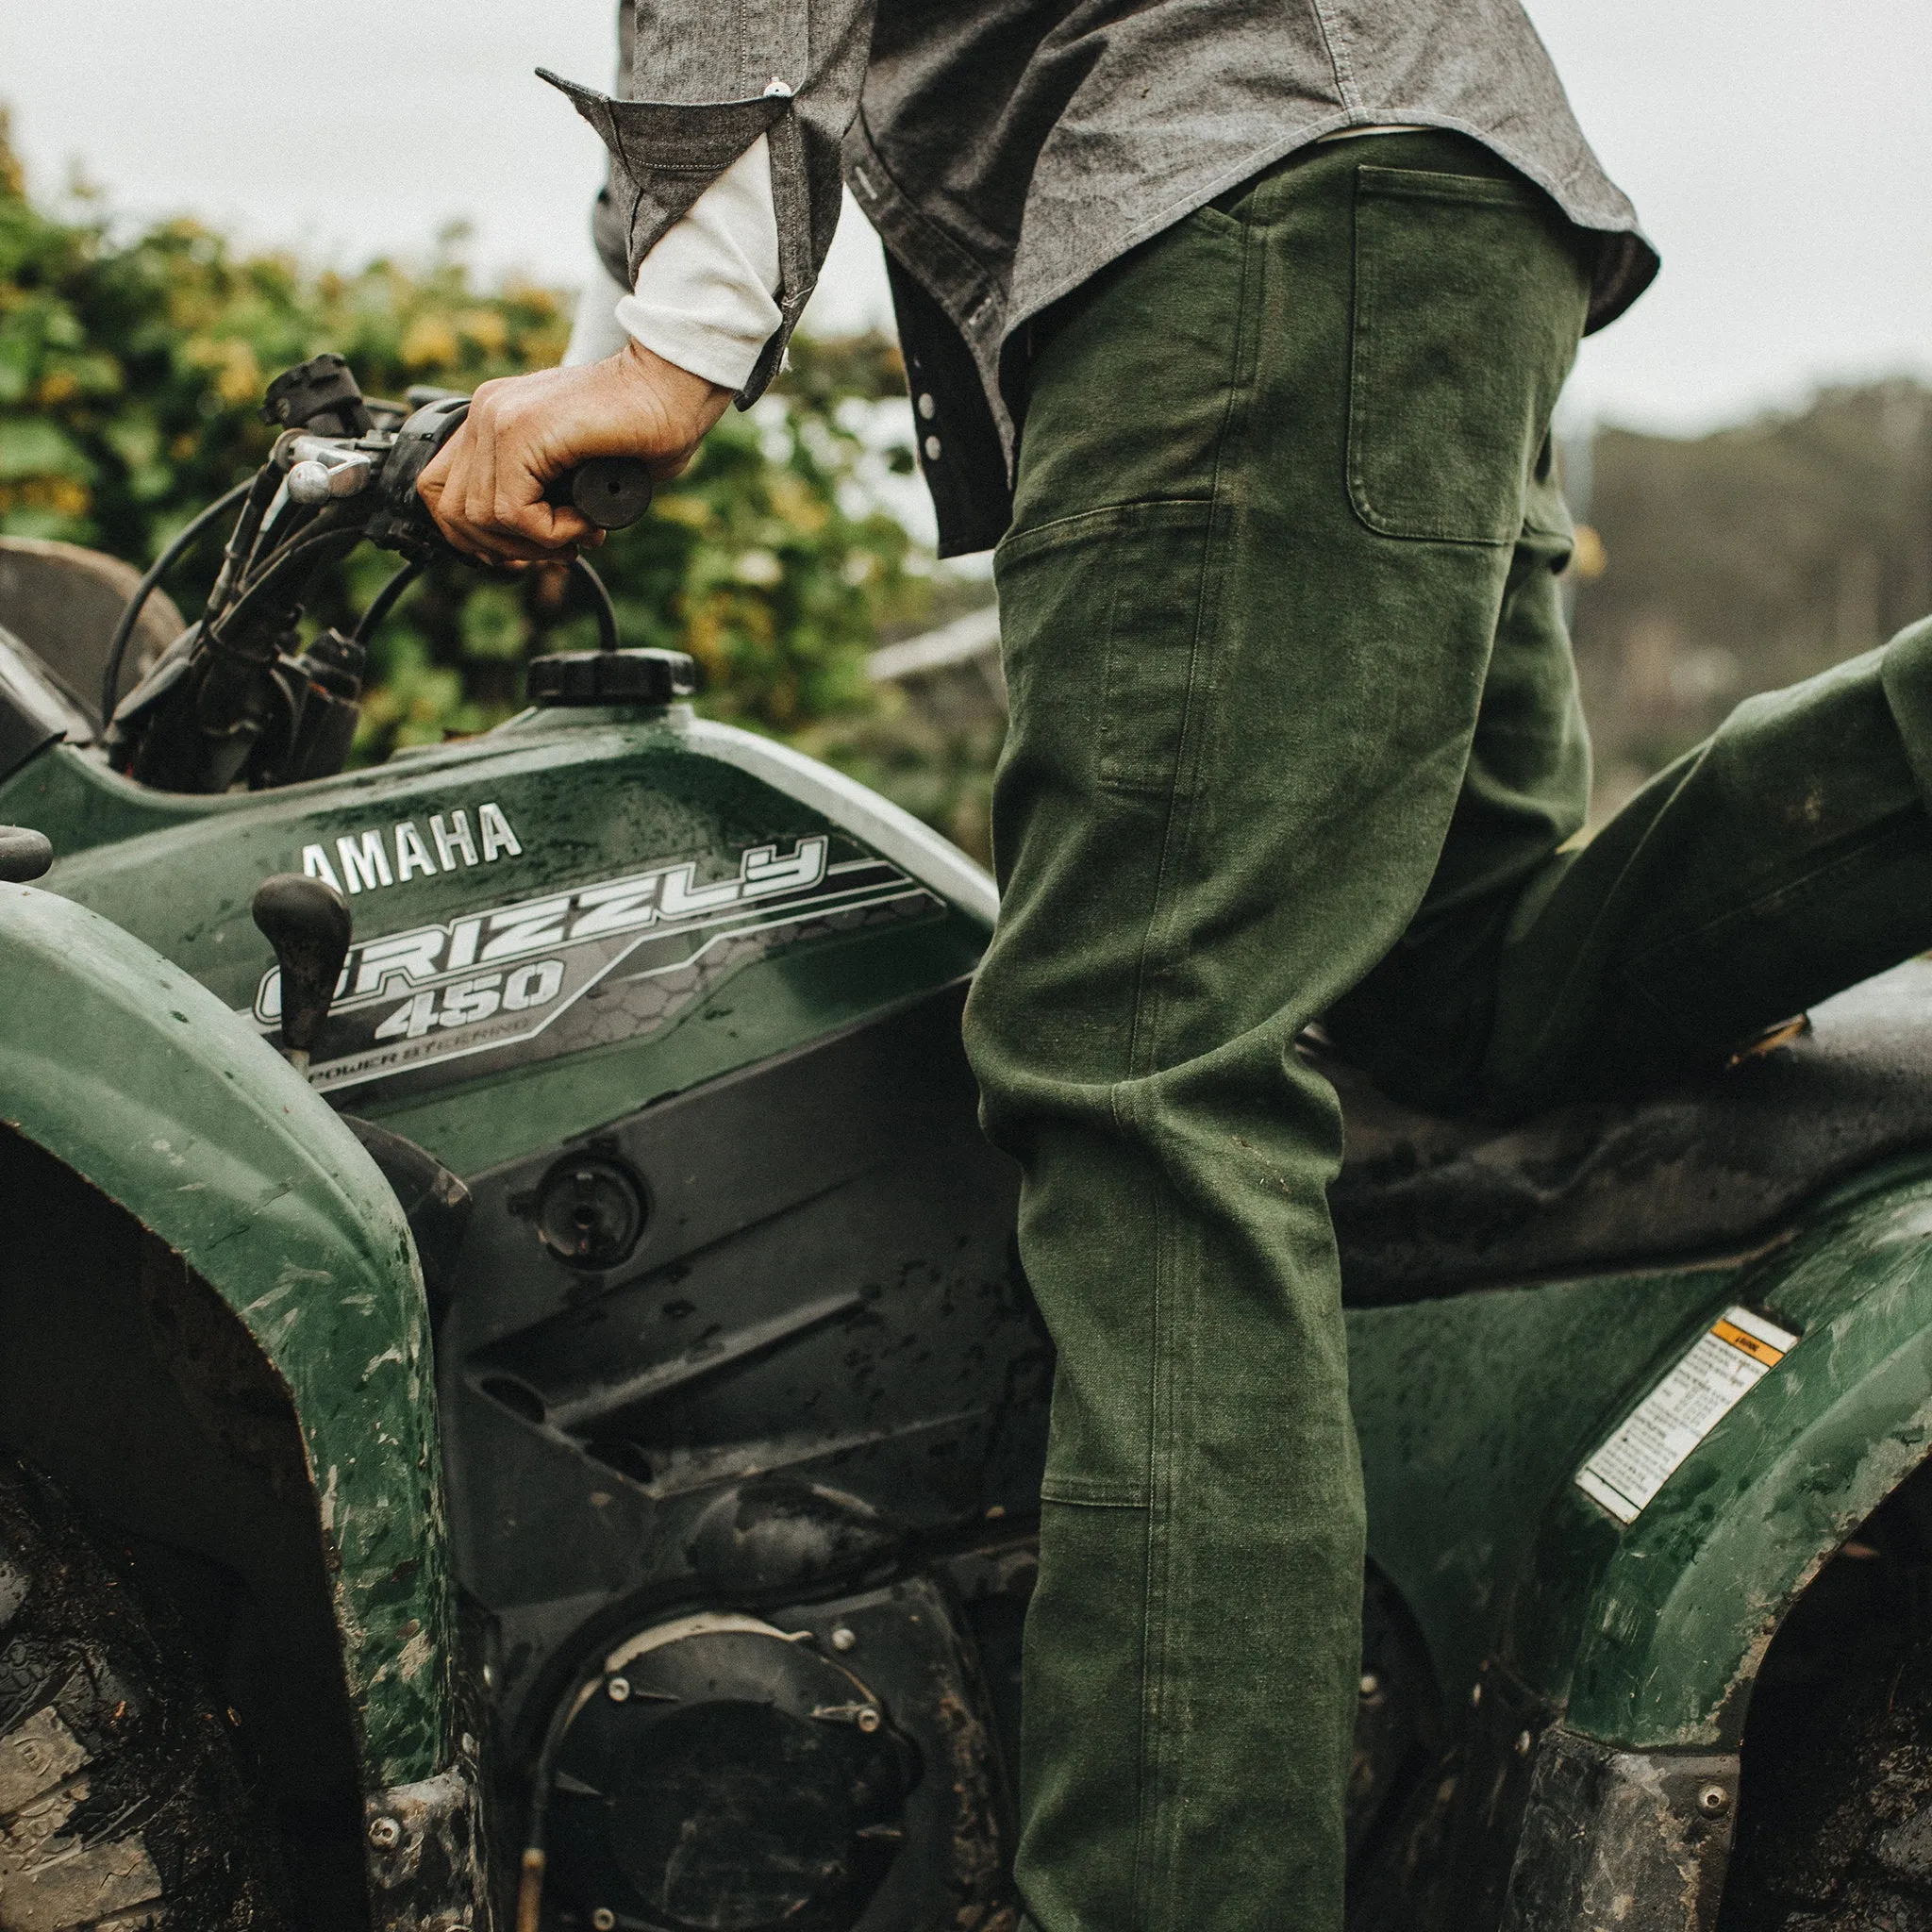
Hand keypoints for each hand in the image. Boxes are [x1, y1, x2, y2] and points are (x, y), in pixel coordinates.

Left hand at [418, 340, 732, 565]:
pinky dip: (551, 532)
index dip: (479, 537)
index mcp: (493, 418)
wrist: (673, 388)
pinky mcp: (520, 430)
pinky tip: (585, 520)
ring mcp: (498, 417)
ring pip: (481, 517)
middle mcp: (487, 413)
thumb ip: (540, 494)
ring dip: (535, 542)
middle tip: (560, 549)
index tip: (529, 549)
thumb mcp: (574, 471)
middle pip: (452, 511)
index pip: (441, 491)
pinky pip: (512, 511)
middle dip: (506, 548)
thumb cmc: (644, 429)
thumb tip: (522, 547)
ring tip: (580, 532)